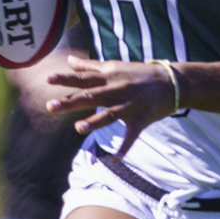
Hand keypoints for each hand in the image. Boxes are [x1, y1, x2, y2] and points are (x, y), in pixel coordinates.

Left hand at [46, 56, 177, 153]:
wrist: (172, 81)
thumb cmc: (138, 73)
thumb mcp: (113, 67)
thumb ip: (89, 66)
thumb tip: (68, 60)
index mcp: (108, 78)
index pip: (83, 78)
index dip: (65, 79)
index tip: (47, 79)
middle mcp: (116, 90)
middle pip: (91, 96)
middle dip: (71, 102)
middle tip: (50, 106)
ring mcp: (129, 105)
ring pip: (110, 114)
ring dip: (95, 122)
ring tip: (78, 129)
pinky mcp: (142, 119)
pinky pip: (133, 134)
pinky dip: (126, 146)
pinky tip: (117, 158)